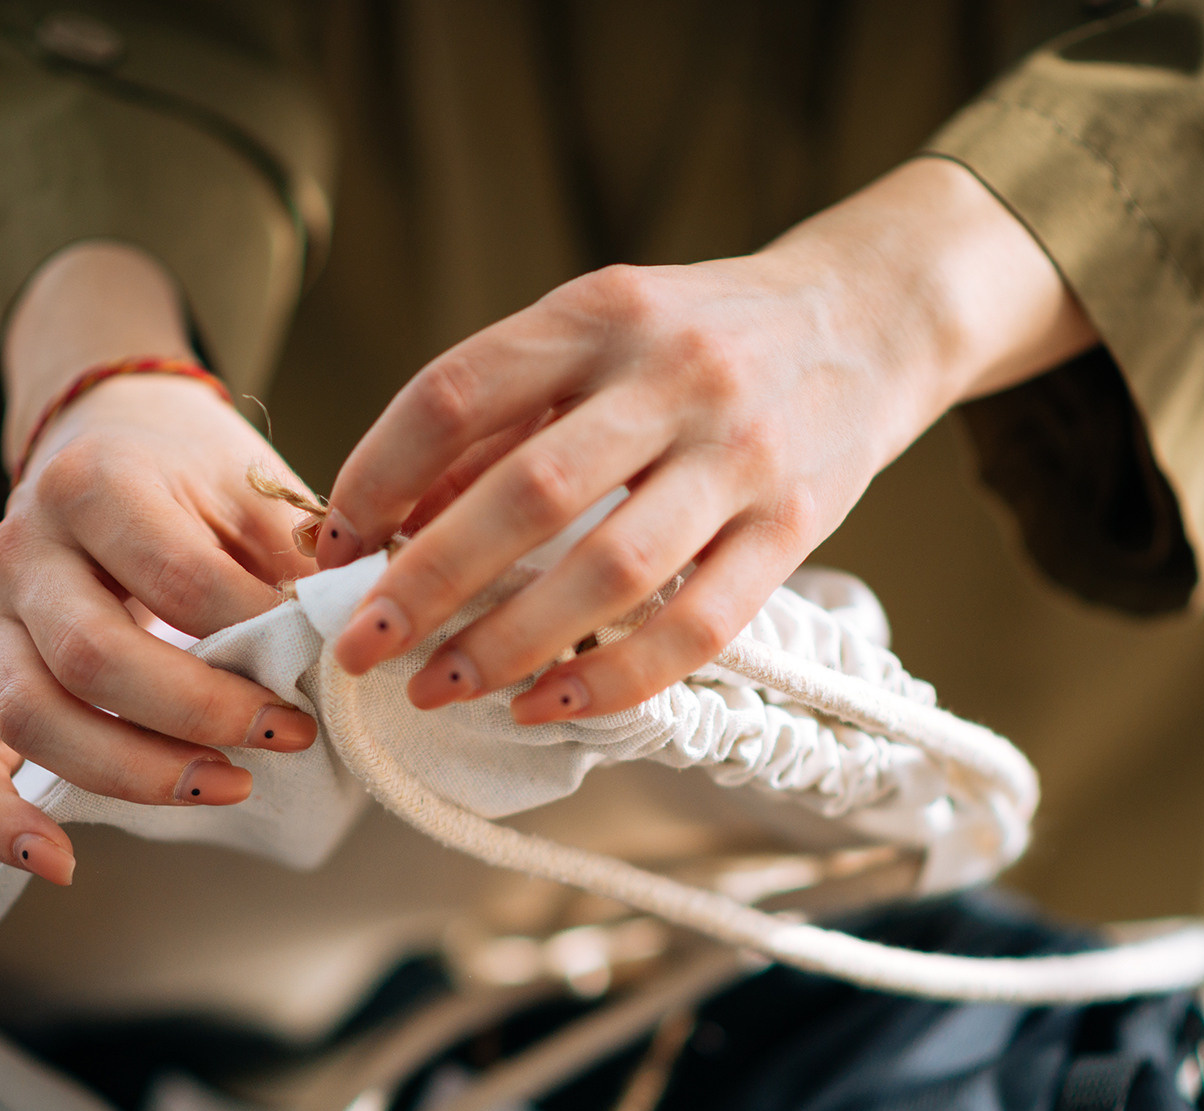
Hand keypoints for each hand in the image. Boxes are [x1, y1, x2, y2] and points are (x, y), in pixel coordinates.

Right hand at [0, 244, 317, 884]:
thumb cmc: (196, 473)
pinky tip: (59, 864)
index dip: (256, 635)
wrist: (106, 435)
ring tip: (229, 785)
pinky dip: (1, 820)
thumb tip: (354, 644)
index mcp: (93, 486)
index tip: (323, 665)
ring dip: (132, 770)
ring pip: (31, 714)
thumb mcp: (254, 488)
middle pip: (92, 657)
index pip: (177, 580)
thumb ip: (295, 562)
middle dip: (199, 714)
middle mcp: (25, 551)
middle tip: (288, 736)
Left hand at [314, 157, 1096, 721]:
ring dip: (510, 642)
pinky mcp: (794, 526)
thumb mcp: (598, 330)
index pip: (457, 392)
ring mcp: (740, 455)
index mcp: (599, 312)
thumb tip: (386, 517)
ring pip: (610, 570)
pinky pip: (697, 624)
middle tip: (359, 646)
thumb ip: (500, 412)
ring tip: (439, 688)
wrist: (870, 316)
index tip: (332, 542)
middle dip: (426, 581)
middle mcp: (671, 376)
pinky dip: (614, 678)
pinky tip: (546, 706)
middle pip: (527, 493)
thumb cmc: (703, 333)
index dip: (378, 473)